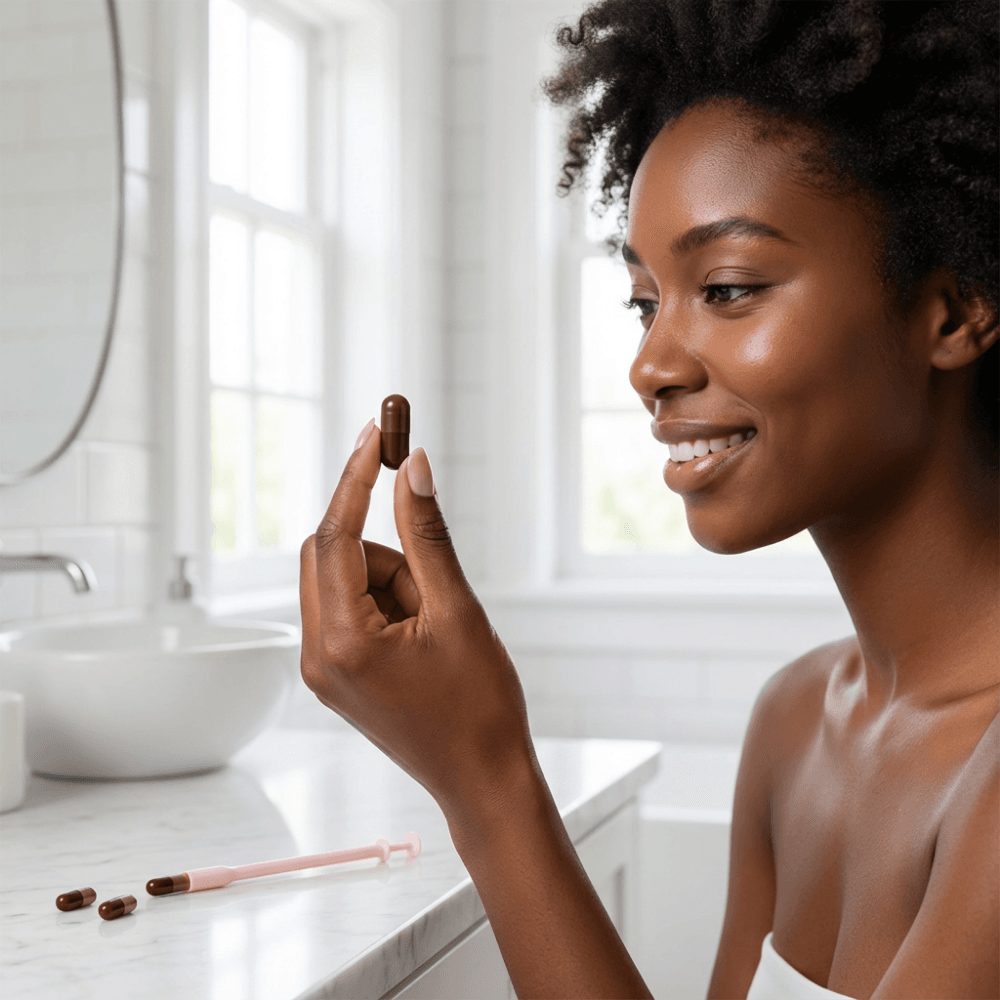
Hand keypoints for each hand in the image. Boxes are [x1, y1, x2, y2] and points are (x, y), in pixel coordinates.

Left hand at [299, 419, 536, 823]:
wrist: (482, 778)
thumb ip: (427, 535)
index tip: (377, 433)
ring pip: (344, 580)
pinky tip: (423, 636)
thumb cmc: (480, 705)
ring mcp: (322, 667)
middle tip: (433, 577)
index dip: (356, 479)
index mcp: (343, 642)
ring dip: (392, 580)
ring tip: (437, 626)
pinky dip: (386, 601)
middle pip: (331, 555)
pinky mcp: (335, 672)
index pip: (335, 537)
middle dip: (385, 550)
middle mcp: (317, 655)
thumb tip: (411, 469)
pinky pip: (349, 608)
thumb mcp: (458, 610)